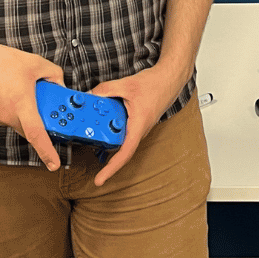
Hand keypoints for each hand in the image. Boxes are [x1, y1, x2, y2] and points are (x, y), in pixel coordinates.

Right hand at [0, 39, 64, 169]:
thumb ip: (54, 75)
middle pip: (29, 128)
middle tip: (49, 110)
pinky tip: (9, 90)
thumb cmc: (0, 61)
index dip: (47, 151)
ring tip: (23, 89)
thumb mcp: (36, 63)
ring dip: (24, 112)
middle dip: (40, 122)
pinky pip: (5, 116)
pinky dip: (12, 108)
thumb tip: (60, 86)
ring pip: (16, 121)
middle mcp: (7, 116)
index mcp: (21, 105)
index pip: (36, 135)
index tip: (54, 164)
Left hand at [88, 64, 187, 186]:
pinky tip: (106, 118)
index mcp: (139, 125)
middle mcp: (140, 129)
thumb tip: (91, 95)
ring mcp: (141, 126)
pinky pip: (125, 130)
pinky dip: (114, 127)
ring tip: (94, 128)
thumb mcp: (127, 84)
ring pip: (122, 138)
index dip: (111, 169)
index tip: (99, 180)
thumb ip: (107, 90)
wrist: (171, 77)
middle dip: (102, 148)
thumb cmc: (156, 83)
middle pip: (120, 147)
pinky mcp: (140, 121)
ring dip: (108, 136)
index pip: (124, 153)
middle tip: (86, 142)